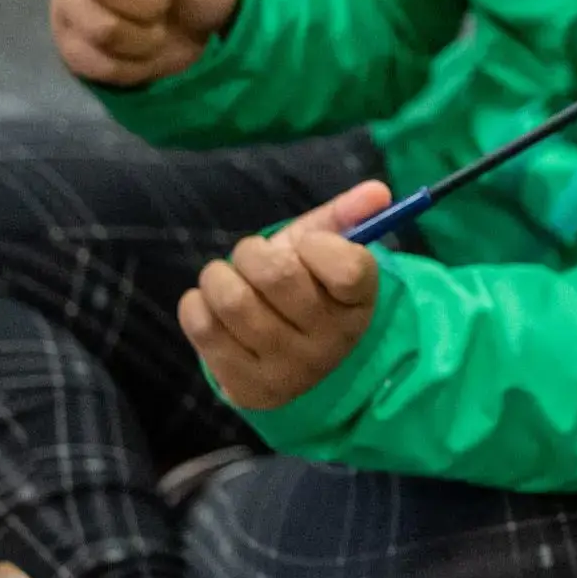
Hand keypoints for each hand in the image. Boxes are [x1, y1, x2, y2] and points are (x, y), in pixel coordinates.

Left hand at [178, 181, 391, 410]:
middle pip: (276, 275)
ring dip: (218, 275)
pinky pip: (202, 328)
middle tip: (253, 256)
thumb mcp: (328, 253)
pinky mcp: (246, 387)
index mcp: (358, 304)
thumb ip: (347, 217)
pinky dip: (197, 303)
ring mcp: (288, 370)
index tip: (307, 245)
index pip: (347, 267)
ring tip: (227, 278)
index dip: (318, 244)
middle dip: (252, 252)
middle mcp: (330, 342)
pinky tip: (213, 305)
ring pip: (232, 300)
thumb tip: (378, 190)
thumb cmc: (309, 292)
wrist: (293, 365)